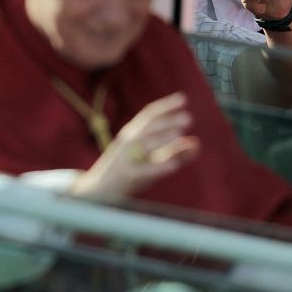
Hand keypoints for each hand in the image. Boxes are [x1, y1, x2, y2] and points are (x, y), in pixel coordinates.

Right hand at [69, 92, 199, 200]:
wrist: (95, 193)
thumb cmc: (126, 173)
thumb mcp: (149, 160)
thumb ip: (174, 153)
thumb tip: (196, 144)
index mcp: (132, 134)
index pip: (149, 115)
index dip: (166, 106)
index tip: (183, 99)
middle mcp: (127, 142)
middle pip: (148, 127)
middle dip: (167, 121)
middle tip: (188, 118)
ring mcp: (125, 158)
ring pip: (145, 145)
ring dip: (162, 138)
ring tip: (180, 134)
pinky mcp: (125, 177)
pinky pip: (143, 170)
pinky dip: (158, 167)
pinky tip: (174, 165)